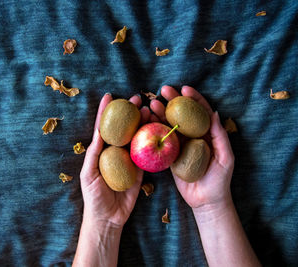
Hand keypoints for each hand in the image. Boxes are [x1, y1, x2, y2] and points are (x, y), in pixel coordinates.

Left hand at [80, 93, 149, 227]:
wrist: (108, 218)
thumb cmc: (93, 196)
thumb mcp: (88, 174)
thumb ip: (94, 154)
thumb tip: (98, 133)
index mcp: (101, 151)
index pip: (103, 128)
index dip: (105, 112)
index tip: (109, 96)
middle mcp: (115, 152)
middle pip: (123, 128)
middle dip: (129, 112)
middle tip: (137, 99)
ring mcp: (129, 160)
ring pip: (137, 137)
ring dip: (143, 123)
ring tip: (149, 109)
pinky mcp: (140, 170)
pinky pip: (147, 154)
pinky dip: (152, 141)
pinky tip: (157, 129)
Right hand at [150, 85, 234, 210]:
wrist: (206, 201)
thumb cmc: (220, 180)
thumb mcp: (225, 157)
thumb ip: (220, 136)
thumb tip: (214, 113)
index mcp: (207, 134)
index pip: (200, 111)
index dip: (193, 98)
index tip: (184, 88)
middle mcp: (193, 136)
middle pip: (182, 114)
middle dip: (173, 100)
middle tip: (163, 90)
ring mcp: (180, 145)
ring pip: (169, 125)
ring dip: (161, 113)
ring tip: (152, 103)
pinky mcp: (170, 156)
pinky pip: (161, 140)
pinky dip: (154, 130)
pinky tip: (147, 121)